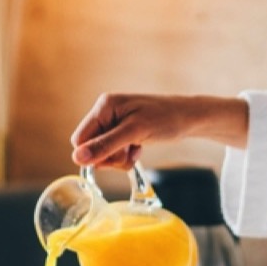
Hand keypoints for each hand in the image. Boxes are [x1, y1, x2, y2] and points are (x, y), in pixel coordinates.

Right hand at [70, 94, 248, 168]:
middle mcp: (106, 113)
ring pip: (102, 152)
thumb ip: (105, 145)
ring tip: (135, 151)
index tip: (113, 158)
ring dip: (118, 158)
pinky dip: (125, 156)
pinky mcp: (124, 132)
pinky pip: (114, 151)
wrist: (189, 118)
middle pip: (90, 147)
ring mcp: (114, 123)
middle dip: (108, 157)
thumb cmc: (165, 120)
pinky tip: (138, 150)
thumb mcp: (134, 133)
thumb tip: (77, 158)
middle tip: (128, 154)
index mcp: (104, 106)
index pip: (80, 139)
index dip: (93, 154)